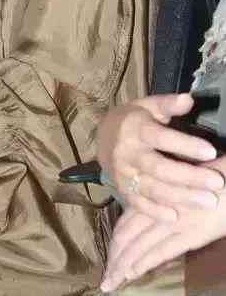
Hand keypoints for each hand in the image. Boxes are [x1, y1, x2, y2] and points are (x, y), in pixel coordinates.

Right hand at [98, 93, 223, 220]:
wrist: (102, 136)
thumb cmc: (133, 119)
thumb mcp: (147, 106)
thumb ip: (167, 104)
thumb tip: (189, 99)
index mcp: (135, 129)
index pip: (162, 138)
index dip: (186, 145)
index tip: (211, 151)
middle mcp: (127, 153)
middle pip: (160, 168)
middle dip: (190, 177)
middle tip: (217, 182)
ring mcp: (123, 173)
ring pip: (153, 189)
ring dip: (181, 198)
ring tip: (208, 201)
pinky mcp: (121, 189)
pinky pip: (138, 203)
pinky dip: (155, 212)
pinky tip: (176, 217)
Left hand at [101, 157, 225, 291]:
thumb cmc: (207, 177)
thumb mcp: (179, 186)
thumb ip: (164, 200)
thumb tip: (152, 216)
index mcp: (154, 195)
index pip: (126, 223)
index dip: (115, 243)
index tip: (108, 259)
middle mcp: (158, 208)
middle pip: (126, 236)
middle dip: (114, 259)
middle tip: (105, 280)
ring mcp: (174, 221)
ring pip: (139, 246)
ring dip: (122, 265)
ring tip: (111, 282)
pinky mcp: (192, 232)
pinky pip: (161, 250)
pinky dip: (144, 262)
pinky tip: (132, 273)